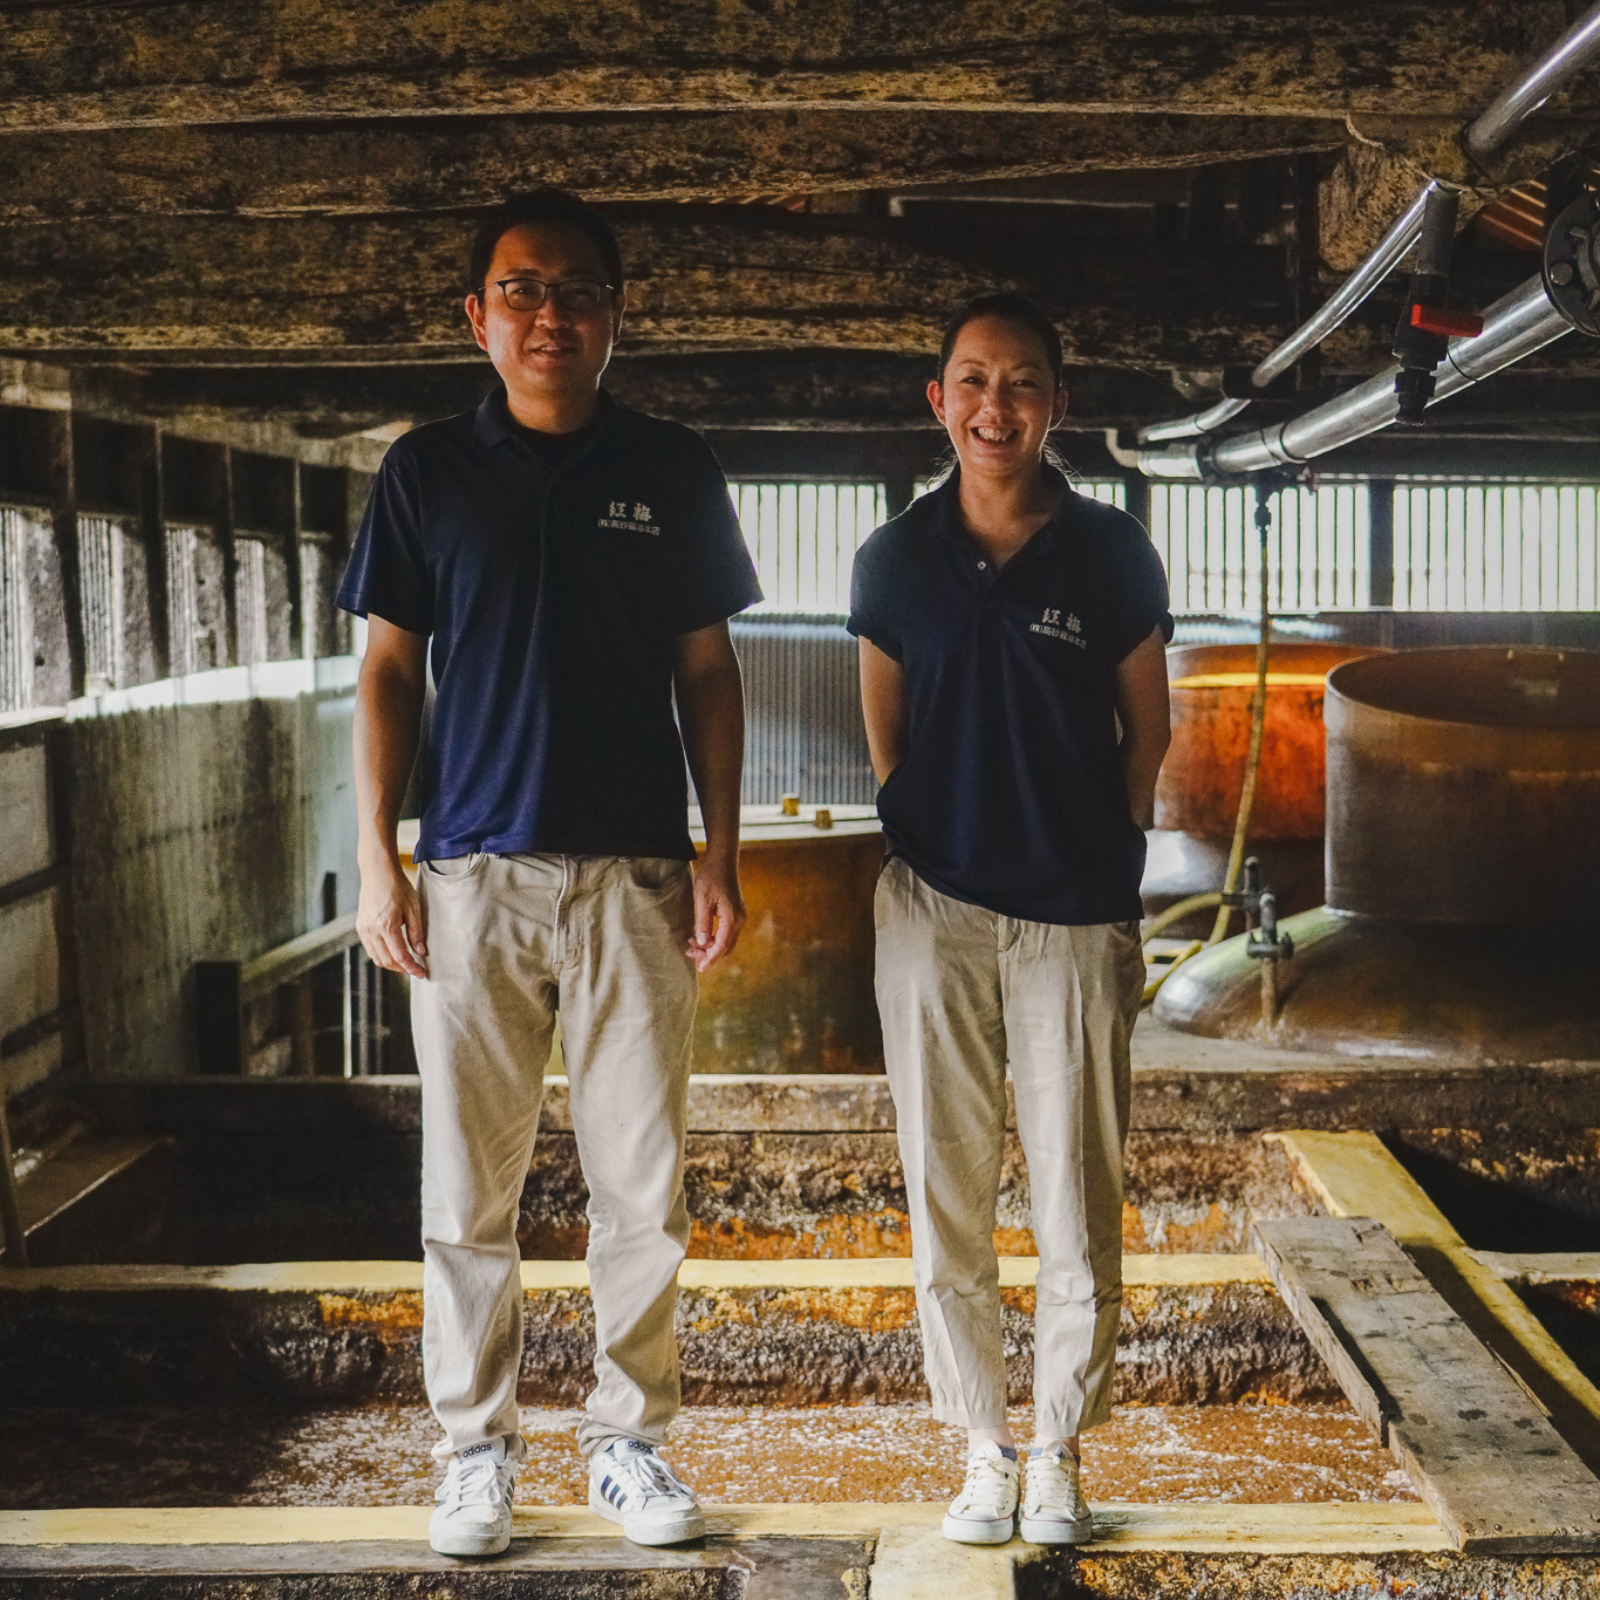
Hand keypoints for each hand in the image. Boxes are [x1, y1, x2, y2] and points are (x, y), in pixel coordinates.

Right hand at [357, 856, 428, 977]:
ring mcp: (363, 929)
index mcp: (387, 925)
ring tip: (405, 963)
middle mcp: (372, 930)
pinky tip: (393, 952)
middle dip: (402, 968)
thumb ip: (417, 932)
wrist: (378, 872)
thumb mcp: (414, 908)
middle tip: (415, 969)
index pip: (400, 956)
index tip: (422, 974)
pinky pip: (370, 948)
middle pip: (387, 961)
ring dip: (391, 964)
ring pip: (376, 957)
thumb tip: (421, 952)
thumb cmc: (398, 887)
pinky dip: (381, 955)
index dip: (412, 968)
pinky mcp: (360, 926)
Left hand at [686, 853, 744, 971]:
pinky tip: (699, 936)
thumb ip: (703, 922)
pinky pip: (726, 934)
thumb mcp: (702, 900)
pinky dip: (714, 939)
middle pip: (726, 948)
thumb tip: (702, 943)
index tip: (700, 968)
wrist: (723, 861)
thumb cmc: (711, 878)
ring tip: (691, 945)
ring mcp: (739, 917)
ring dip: (710, 947)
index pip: (721, 946)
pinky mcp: (735, 914)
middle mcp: (739, 920)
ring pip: (726, 942)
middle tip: (690, 954)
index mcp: (732, 918)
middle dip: (709, 955)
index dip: (710, 958)